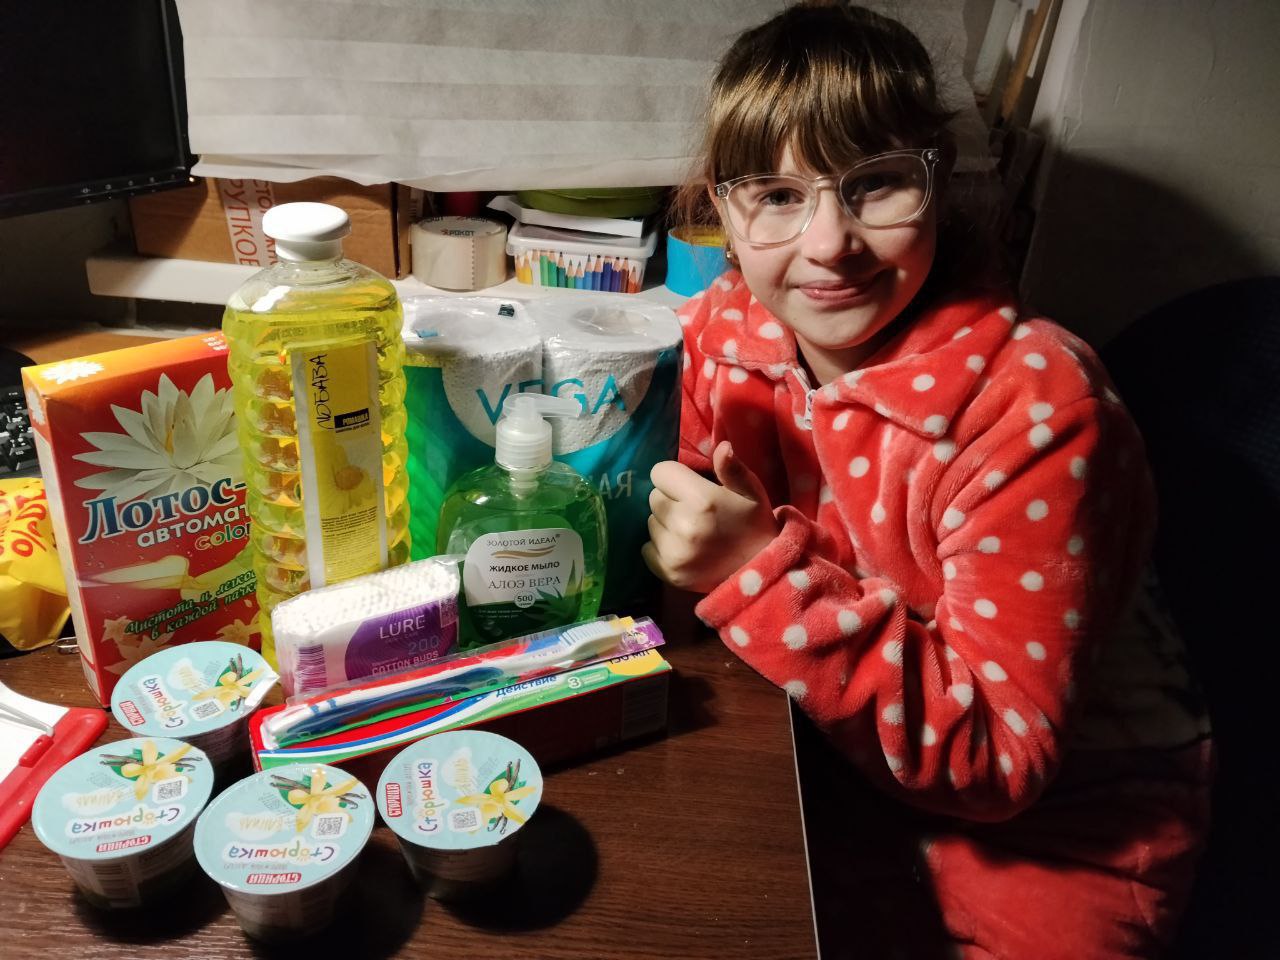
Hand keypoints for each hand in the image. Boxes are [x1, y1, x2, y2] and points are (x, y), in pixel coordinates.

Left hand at [642, 440, 778, 592]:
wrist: (759, 571)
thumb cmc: (753, 524)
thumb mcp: (751, 492)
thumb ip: (732, 469)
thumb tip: (722, 447)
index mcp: (702, 499)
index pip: (660, 472)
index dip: (674, 476)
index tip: (689, 487)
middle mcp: (684, 525)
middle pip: (654, 497)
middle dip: (670, 499)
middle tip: (693, 510)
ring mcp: (674, 551)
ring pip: (650, 522)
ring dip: (665, 523)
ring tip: (690, 530)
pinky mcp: (668, 572)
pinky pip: (646, 548)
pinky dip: (660, 546)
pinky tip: (683, 547)